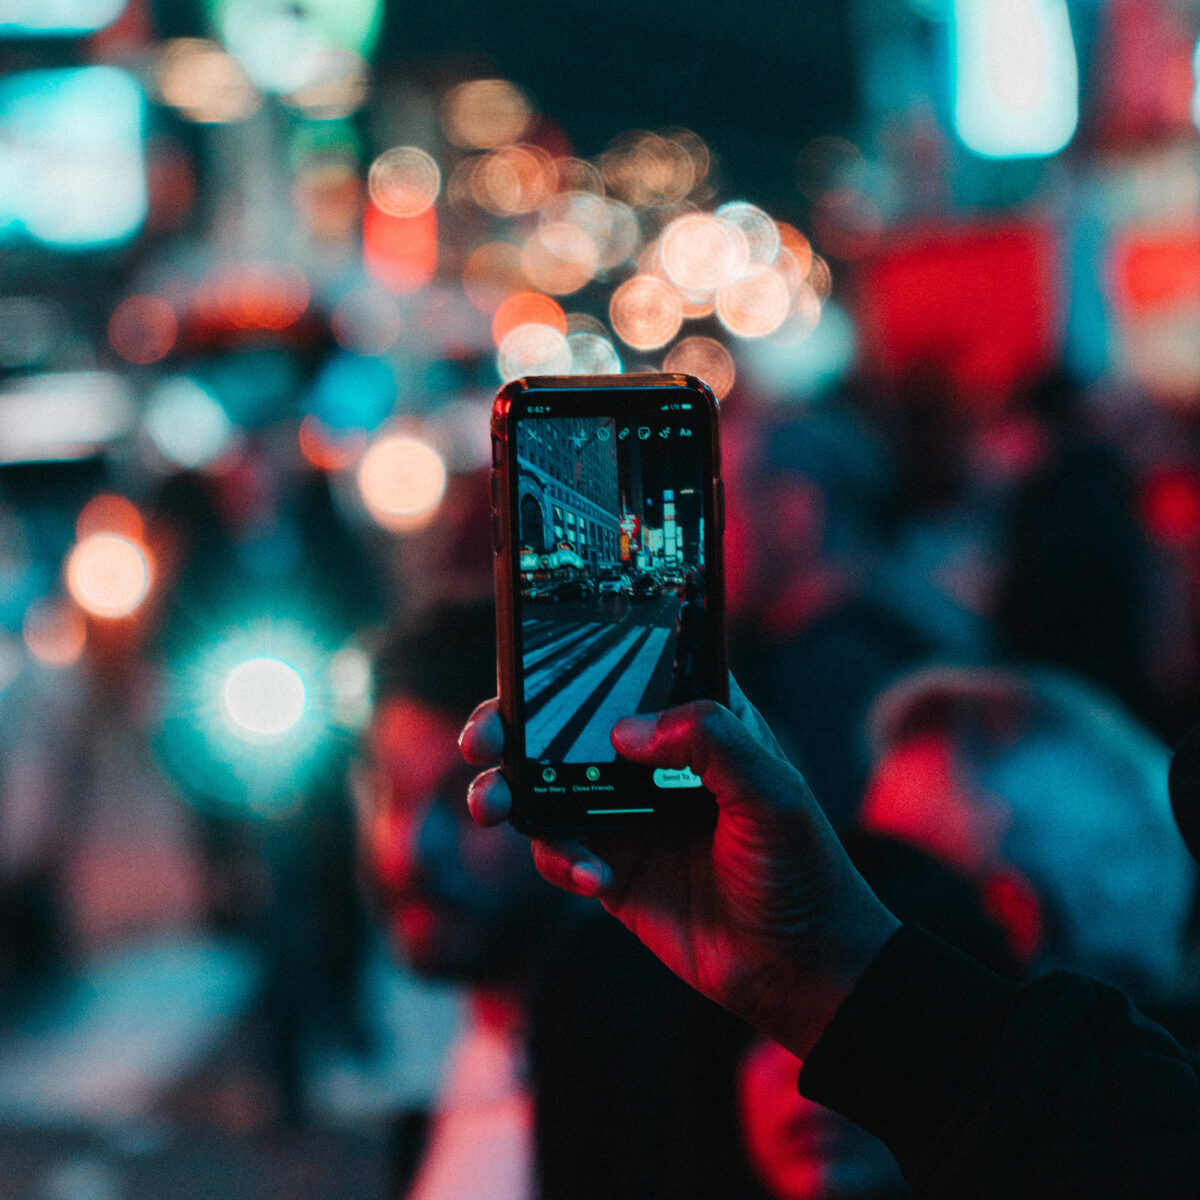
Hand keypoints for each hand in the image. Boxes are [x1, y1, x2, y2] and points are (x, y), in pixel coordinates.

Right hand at [460, 678, 899, 1056]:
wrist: (800, 968)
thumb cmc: (802, 868)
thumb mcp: (772, 791)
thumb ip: (709, 742)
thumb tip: (623, 730)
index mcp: (696, 721)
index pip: (629, 670)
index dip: (575, 655)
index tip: (526, 656)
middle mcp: (652, 760)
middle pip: (566, 724)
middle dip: (511, 724)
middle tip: (483, 738)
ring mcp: (625, 813)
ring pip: (544, 785)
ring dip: (507, 791)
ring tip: (492, 806)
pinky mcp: (609, 866)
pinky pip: (559, 849)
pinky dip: (559, 859)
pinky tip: (593, 878)